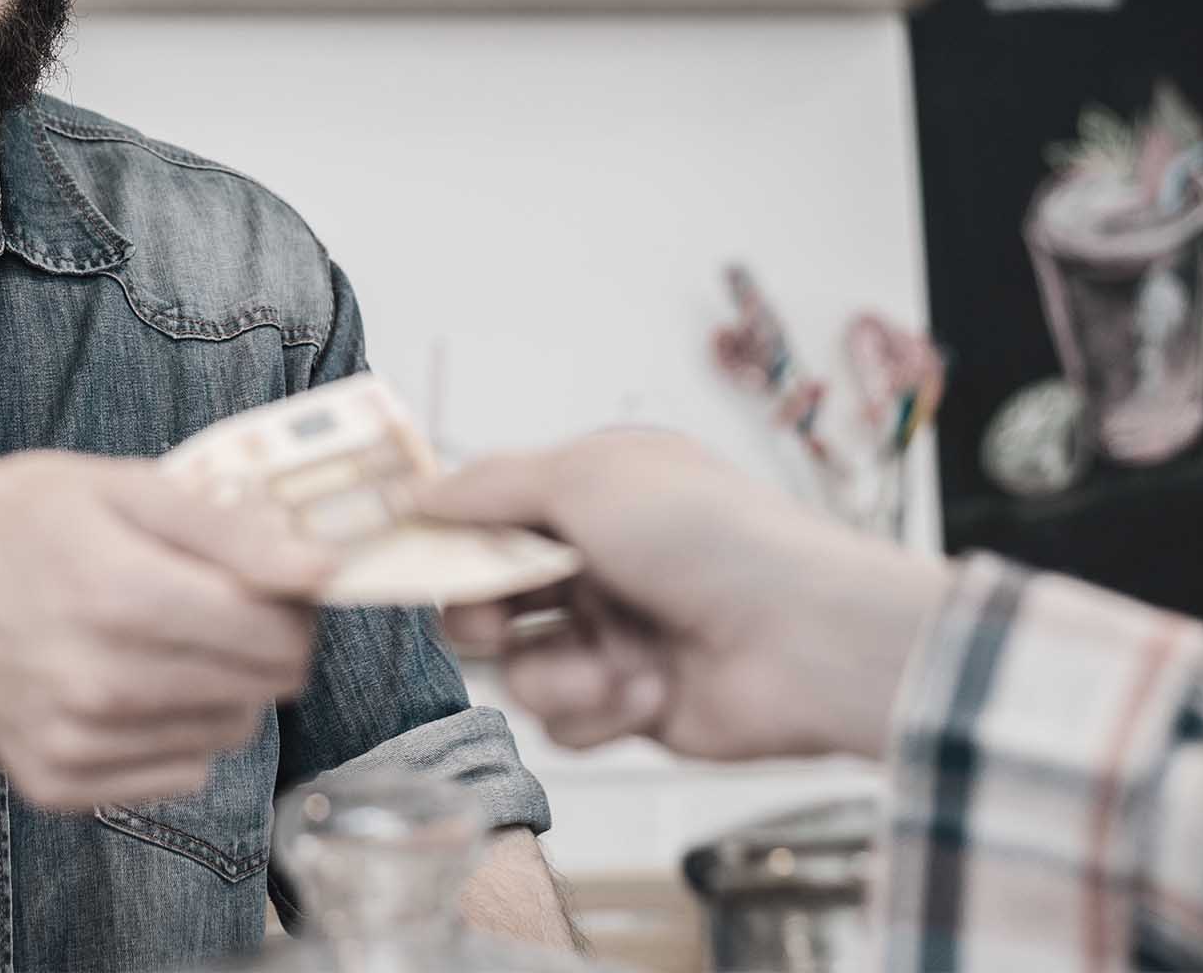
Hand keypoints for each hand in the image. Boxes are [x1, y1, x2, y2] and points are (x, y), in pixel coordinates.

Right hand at [0, 453, 334, 809]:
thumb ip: (232, 528)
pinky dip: (174, 732)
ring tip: (163, 638)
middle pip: (263, 689)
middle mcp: (101, 683)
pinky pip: (177, 774)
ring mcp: (78, 743)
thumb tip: (323, 568)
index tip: (273, 581)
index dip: (293, 604)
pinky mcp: (59, 784)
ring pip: (228, 735)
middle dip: (262, 643)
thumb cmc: (15, 522)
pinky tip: (127, 682)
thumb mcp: (122, 486)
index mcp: (124, 596)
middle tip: (219, 603)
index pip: (277, 635)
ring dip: (221, 688)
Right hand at [423, 431, 950, 761]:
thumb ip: (489, 486)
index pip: (489, 514)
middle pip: (487, 596)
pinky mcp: (628, 707)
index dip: (444, 537)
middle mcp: (598, 563)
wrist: (803, 640)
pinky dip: (600, 710)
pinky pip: (564, 722)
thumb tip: (414, 491)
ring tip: (611, 666)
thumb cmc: (710, 538)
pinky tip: (649, 692)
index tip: (399, 556)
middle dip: (483, 612)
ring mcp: (613, 636)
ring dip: (557, 672)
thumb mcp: (587, 478)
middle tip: (494, 617)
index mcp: (593, 495)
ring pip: (519, 667)